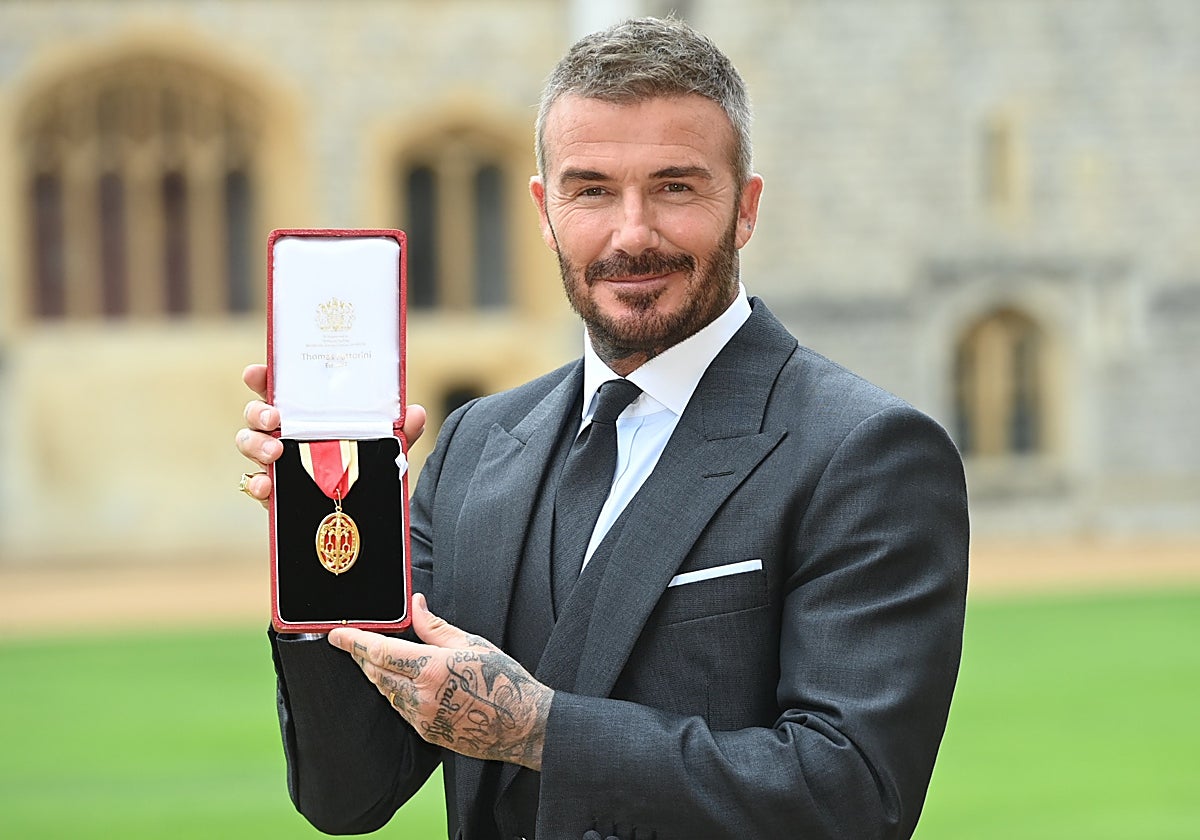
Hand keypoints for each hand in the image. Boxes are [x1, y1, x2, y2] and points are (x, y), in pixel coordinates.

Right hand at [234, 364, 426, 506]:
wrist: (367, 508)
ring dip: (255, 444)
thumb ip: (402, 430)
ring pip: (249, 444)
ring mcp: (275, 461)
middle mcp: (285, 432)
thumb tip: (416, 414)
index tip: (256, 372)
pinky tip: (266, 485)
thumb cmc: (366, 463)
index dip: (262, 377)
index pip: (278, 387)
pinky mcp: (275, 491)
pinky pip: (255, 484)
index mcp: (307, 412)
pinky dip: (256, 484)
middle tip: (274, 418)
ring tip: (275, 451)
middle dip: (257, 412)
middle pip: (255, 414)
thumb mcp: (387, 445)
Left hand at [329, 593, 552, 770]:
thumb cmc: (503, 681)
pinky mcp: (426, 732)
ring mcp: (422, 718)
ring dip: (378, 674)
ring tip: (379, 658)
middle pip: (376, 673)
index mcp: (431, 669)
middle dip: (363, 656)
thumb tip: (416, 606)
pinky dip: (395, 692)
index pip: (379, 652)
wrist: (522, 725)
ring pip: (386, 692)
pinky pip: (400, 708)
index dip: (354, 642)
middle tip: (354, 642)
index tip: (336, 634)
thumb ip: (435, 627)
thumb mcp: (471, 644)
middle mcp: (421, 697)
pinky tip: (401, 682)